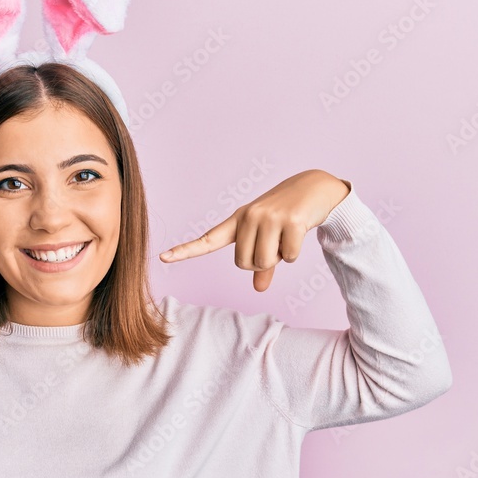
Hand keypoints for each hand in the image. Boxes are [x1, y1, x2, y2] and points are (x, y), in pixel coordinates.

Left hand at [158, 169, 349, 291]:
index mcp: (238, 221)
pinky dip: (295, 252)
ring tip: (287, 235)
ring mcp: (268, 217)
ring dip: (280, 258)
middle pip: (243, 264)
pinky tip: (299, 233)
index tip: (163, 257)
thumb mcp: (270, 237)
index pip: (208, 240)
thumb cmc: (287, 216)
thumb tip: (259, 289)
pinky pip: (288, 257)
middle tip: (275, 243)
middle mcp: (248, 217)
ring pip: (264, 262)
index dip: (185, 250)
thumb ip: (262, 265)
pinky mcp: (290, 220)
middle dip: (262, 263)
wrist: (315, 188)